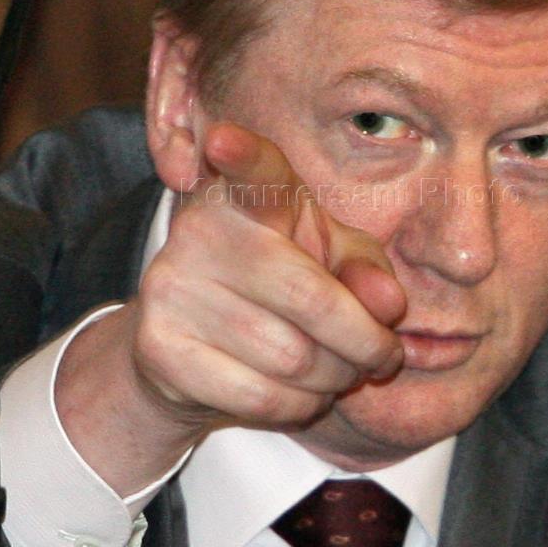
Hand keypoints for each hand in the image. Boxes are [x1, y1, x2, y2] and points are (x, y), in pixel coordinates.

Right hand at [134, 121, 405, 428]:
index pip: (252, 169)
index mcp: (248, 196)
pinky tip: (299, 394)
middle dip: (365, 342)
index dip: (241, 155)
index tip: (222, 139)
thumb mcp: (330, 262)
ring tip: (337, 373)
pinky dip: (299, 407)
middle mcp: (201, 231)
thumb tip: (388, 303)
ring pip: (293, 358)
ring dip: (336, 378)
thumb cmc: (279, 288)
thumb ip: (366, 270)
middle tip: (381, 355)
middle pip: (312, 299)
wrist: (188, 350)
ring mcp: (171, 288)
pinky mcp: (159, 347)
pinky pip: (260, 396)